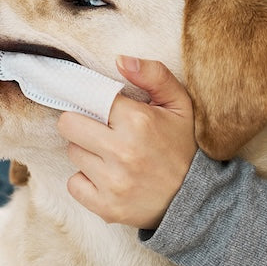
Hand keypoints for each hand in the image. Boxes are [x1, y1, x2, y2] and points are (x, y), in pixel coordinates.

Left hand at [58, 56, 196, 229]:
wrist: (199, 200)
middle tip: (99, 130)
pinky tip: (106, 177)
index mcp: (138, 121)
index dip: (92, 102)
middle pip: (68, 125)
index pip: (89, 99)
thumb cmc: (183, 147)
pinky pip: (73, 184)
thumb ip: (153, 74)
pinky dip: (85, 180)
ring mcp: (112, 182)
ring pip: (72, 152)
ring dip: (86, 151)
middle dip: (81, 124)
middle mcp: (122, 152)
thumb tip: (119, 59)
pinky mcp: (106, 206)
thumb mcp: (179, 104)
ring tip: (110, 155)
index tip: (100, 108)